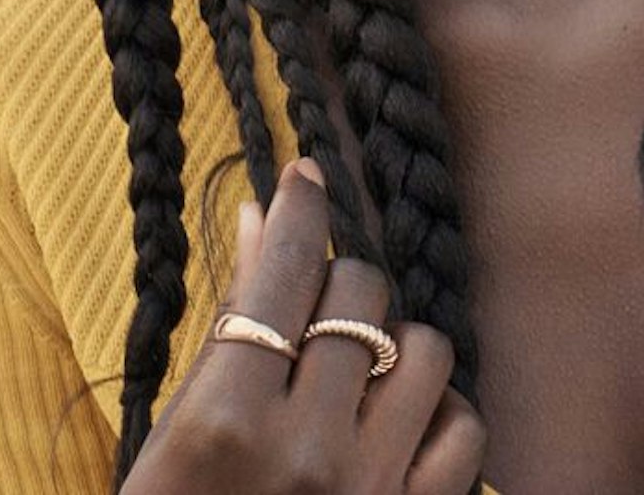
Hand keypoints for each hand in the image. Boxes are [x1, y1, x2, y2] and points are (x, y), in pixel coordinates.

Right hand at [123, 158, 487, 493]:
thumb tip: (266, 213)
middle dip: (339, 287)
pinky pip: (465, 426)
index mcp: (226, 422)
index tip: (307, 179)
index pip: (289, 269)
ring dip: (394, 347)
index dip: (304, 207)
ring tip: (358, 374)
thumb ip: (231, 324)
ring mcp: (370, 491)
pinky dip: (439, 415)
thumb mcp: (178, 434)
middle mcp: (305, 450)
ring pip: (425, 347)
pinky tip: (399, 426)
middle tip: (315, 311)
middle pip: (361, 293)